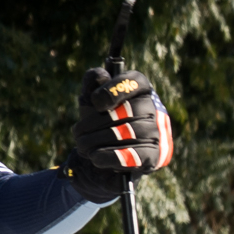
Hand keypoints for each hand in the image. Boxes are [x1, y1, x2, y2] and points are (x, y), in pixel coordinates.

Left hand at [64, 65, 175, 203]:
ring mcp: (157, 133)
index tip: (95, 102)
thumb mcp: (91, 101)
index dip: (113, 90)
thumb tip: (101, 75)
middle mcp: (153, 109)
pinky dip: (110, 156)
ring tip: (82, 147)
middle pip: (127, 111)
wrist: (102, 159)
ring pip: (127, 133)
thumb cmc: (99, 124)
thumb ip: (92, 82)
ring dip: (98, 141)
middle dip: (95, 123)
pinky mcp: (153, 155)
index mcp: (140, 90)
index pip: (134, 81)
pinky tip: (95, 157)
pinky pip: (133, 155)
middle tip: (77, 133)